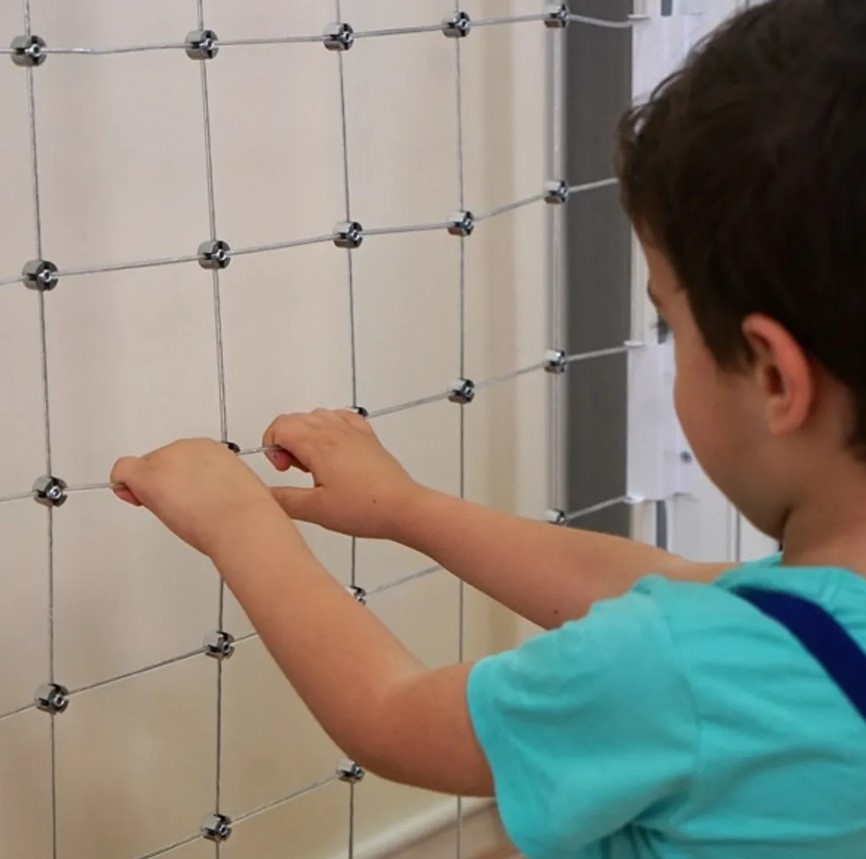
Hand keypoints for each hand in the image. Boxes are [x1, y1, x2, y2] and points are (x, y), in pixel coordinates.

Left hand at [110, 439, 277, 555]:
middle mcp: (187, 447)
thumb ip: (212, 481)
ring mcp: (167, 459)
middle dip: (165, 485)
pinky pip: (123, 472)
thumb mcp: (235, 487)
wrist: (241, 522)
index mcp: (211, 448)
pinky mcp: (149, 475)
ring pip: (144, 471)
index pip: (182, 459)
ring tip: (176, 512)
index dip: (180, 479)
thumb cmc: (244, 514)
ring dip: (152, 490)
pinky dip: (125, 486)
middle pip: (160, 463)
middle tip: (183, 508)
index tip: (188, 496)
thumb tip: (197, 494)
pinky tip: (135, 499)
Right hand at [262, 409, 421, 538]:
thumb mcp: (315, 510)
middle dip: (286, 442)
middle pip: (295, 419)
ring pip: (317, 416)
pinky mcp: (367, 438)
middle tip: (296, 471)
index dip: (272, 446)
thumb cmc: (363, 508)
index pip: (280, 426)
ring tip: (314, 465)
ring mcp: (353, 431)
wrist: (403, 507)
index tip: (283, 469)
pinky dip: (329, 428)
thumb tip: (262, 493)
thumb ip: (283, 499)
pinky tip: (333, 451)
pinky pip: (341, 418)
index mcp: (319, 444)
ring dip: (306, 435)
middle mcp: (335, 430)